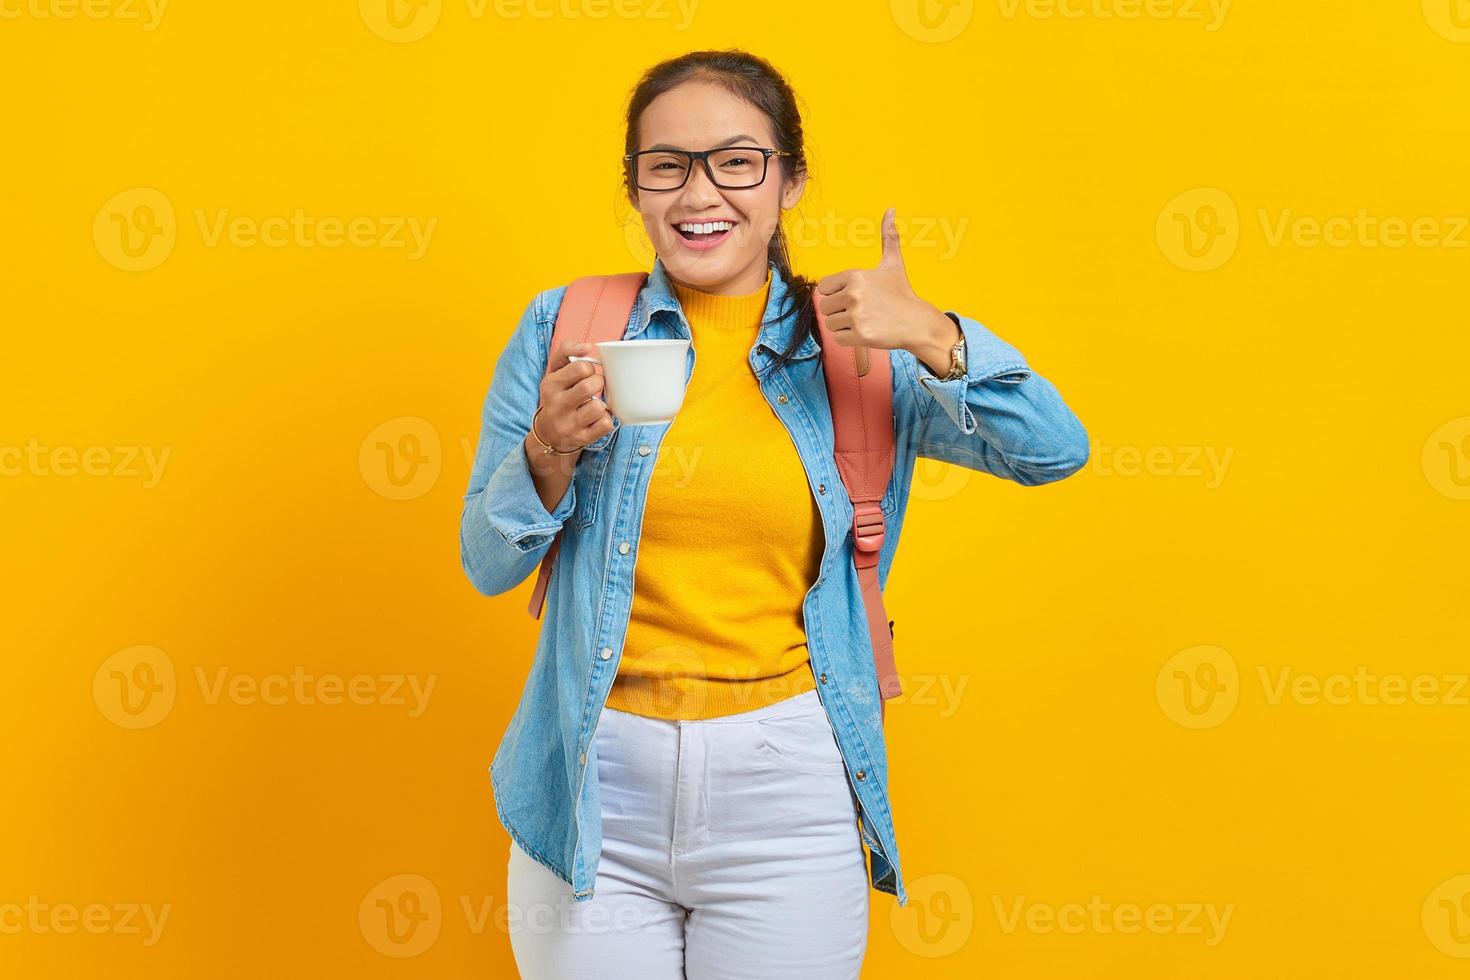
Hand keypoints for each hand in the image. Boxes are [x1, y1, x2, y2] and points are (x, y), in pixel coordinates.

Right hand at [533, 341, 615, 454]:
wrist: (548, 432)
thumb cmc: (558, 395)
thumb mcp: (555, 371)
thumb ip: (567, 351)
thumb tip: (587, 347)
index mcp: (550, 385)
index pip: (581, 368)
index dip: (589, 368)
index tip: (586, 374)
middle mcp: (557, 405)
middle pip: (591, 386)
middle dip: (599, 383)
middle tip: (594, 387)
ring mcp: (569, 424)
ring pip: (599, 407)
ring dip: (602, 404)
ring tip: (593, 404)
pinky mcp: (581, 438)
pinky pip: (605, 425)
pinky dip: (606, 419)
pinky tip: (596, 418)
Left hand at [814, 207, 955, 359]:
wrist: (917, 322)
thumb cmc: (902, 293)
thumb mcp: (893, 263)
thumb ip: (888, 237)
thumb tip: (890, 209)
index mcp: (855, 276)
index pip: (823, 288)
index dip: (835, 294)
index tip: (852, 297)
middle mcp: (854, 294)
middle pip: (824, 307)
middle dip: (838, 311)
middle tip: (859, 311)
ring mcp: (857, 315)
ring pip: (830, 324)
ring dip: (843, 325)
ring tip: (863, 321)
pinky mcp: (860, 334)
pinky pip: (838, 338)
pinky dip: (848, 338)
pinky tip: (865, 332)